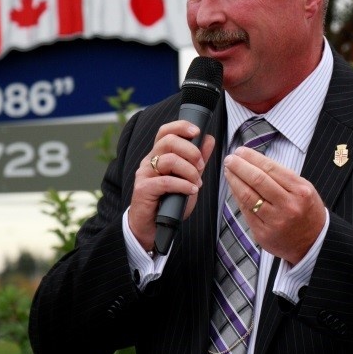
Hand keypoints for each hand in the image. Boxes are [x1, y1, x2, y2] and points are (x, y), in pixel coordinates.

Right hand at [129, 120, 214, 251]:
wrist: (153, 227)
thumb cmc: (169, 202)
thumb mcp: (188, 178)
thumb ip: (197, 160)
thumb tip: (209, 139)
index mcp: (158, 155)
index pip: (166, 131)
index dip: (181, 126)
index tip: (198, 131)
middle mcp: (149, 160)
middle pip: (169, 141)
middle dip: (191, 150)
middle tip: (201, 165)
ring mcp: (144, 174)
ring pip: (169, 160)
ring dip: (189, 170)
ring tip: (197, 183)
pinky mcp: (143, 189)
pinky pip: (166, 181)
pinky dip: (183, 185)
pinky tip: (191, 191)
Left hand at [224, 146, 326, 264]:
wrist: (313, 242)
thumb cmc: (306, 210)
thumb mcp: (303, 189)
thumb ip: (281, 177)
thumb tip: (253, 162)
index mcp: (300, 191)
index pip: (270, 168)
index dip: (252, 158)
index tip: (241, 151)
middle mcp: (288, 206)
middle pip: (258, 180)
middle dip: (240, 166)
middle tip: (230, 159)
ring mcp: (275, 222)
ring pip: (248, 196)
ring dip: (234, 180)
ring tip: (228, 171)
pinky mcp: (264, 234)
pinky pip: (246, 211)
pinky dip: (237, 197)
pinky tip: (233, 187)